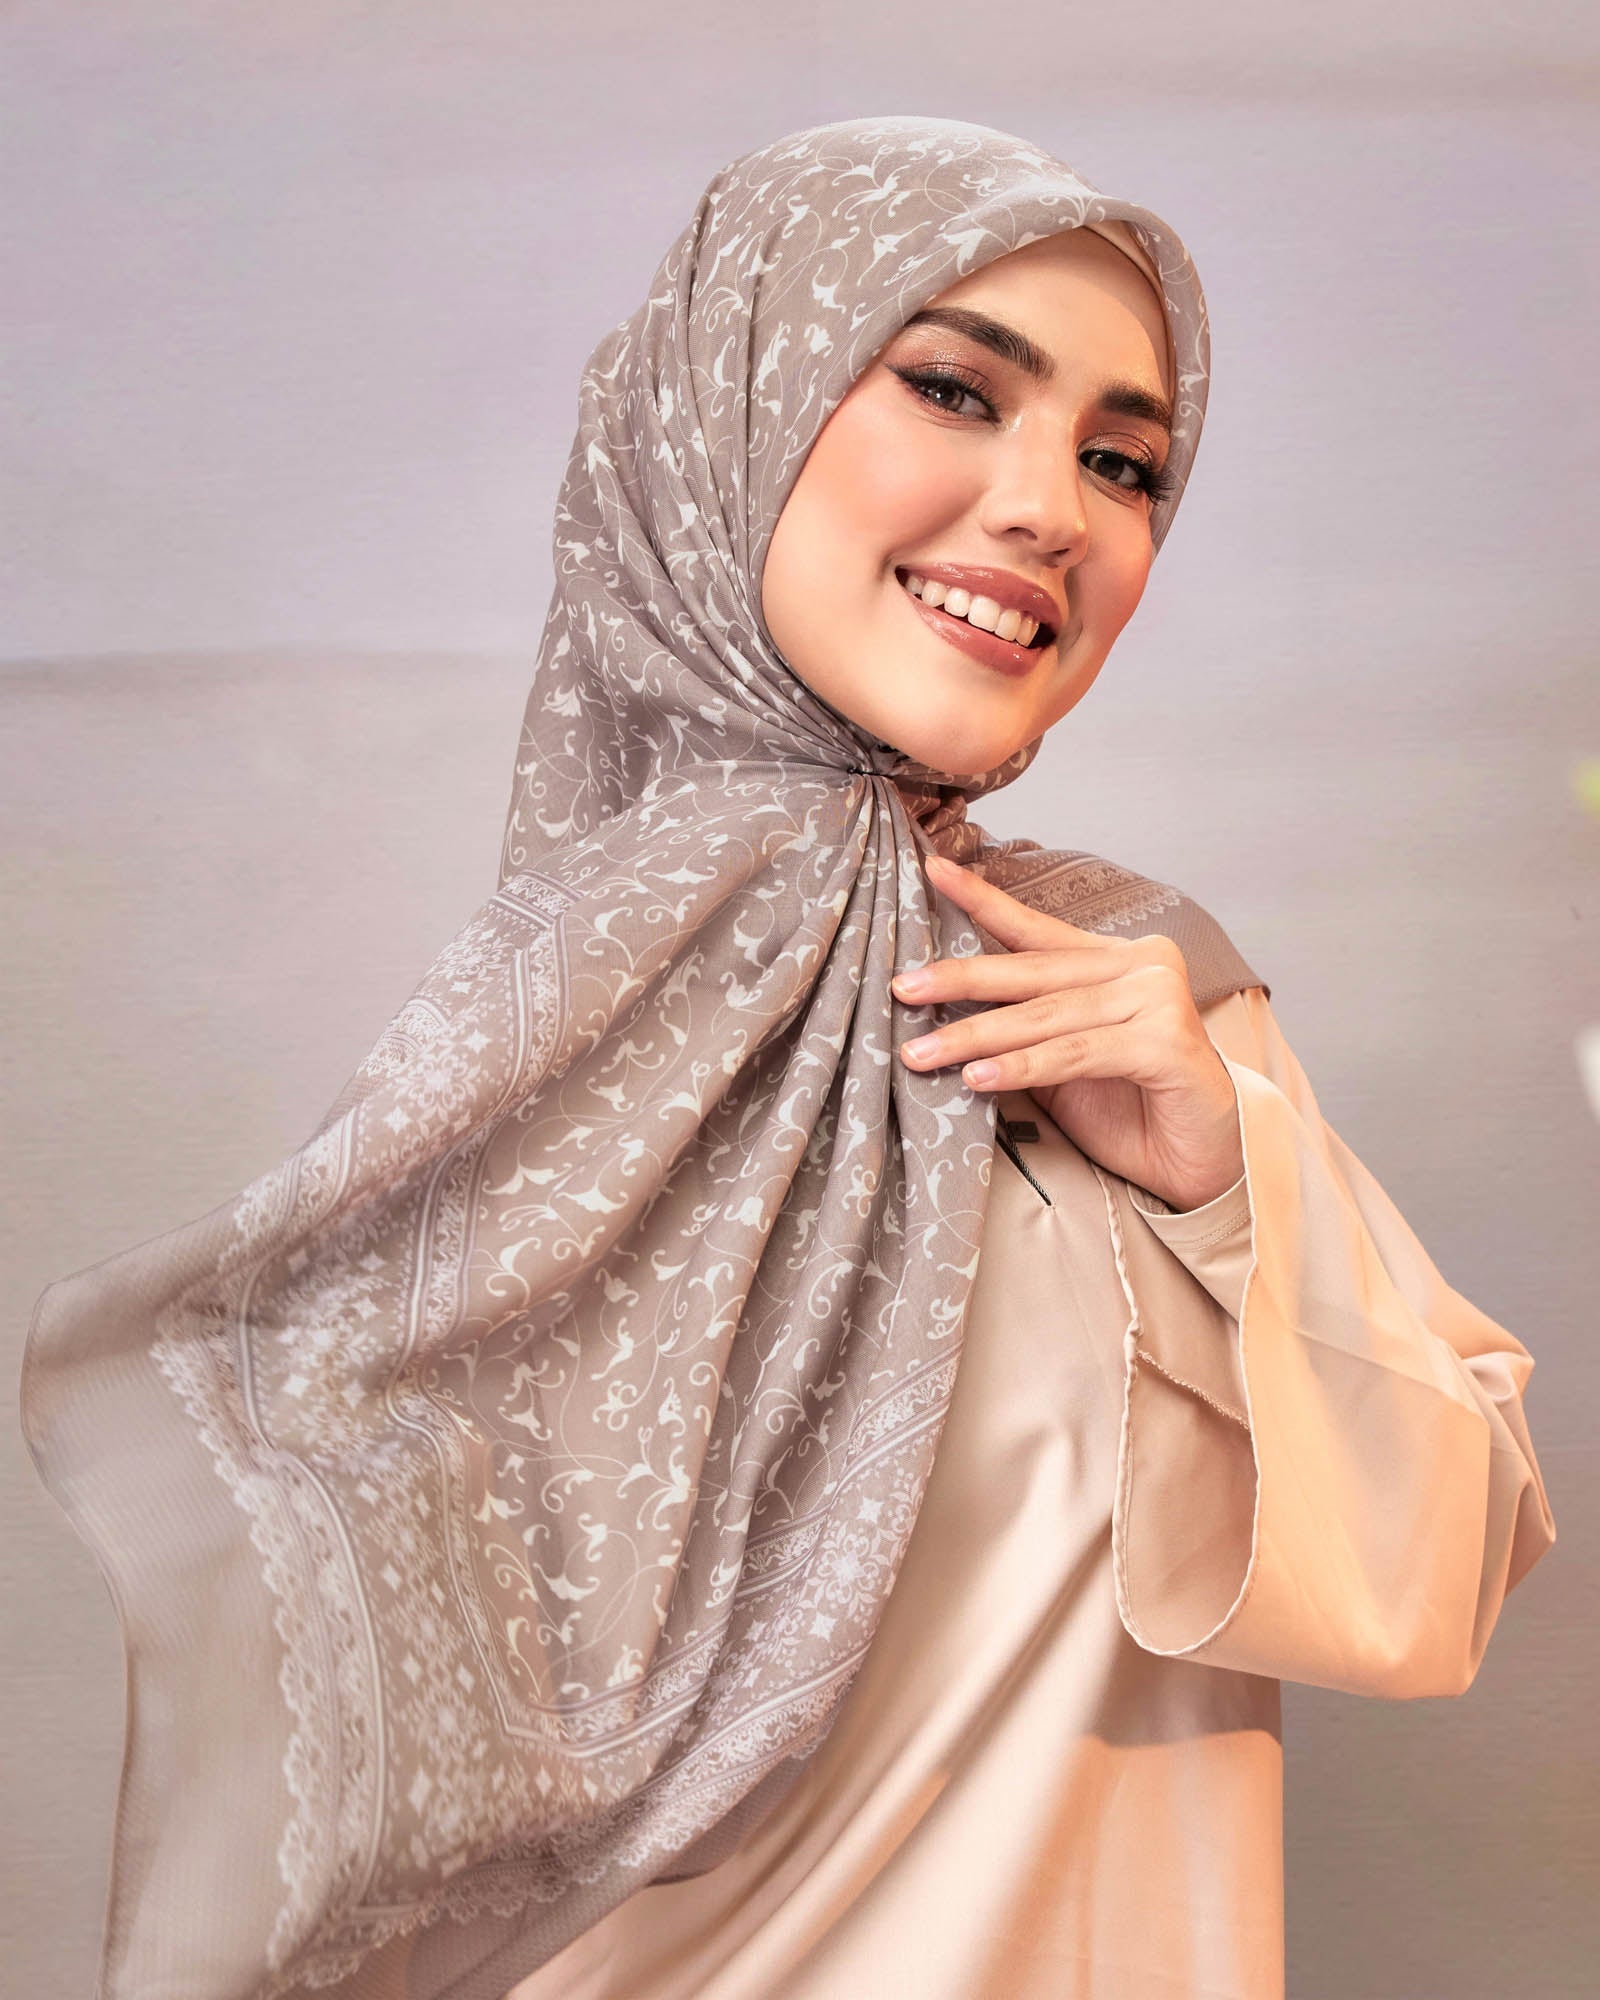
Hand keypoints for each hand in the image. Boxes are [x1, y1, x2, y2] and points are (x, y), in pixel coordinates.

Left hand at [892, 853, 1245, 1212]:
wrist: (1199, 1164)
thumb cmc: (1129, 1109)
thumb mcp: (1060, 1060)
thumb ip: (1020, 1026)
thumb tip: (937, 1013)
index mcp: (1114, 959)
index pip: (1035, 930)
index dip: (982, 901)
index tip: (932, 872)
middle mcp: (1142, 964)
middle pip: (1032, 972)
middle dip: (960, 981)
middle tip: (901, 988)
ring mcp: (1159, 999)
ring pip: (1046, 1016)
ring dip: (975, 1037)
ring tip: (919, 1052)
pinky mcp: (1167, 1042)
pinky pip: (1075, 1054)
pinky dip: (1022, 1066)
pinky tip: (977, 1079)